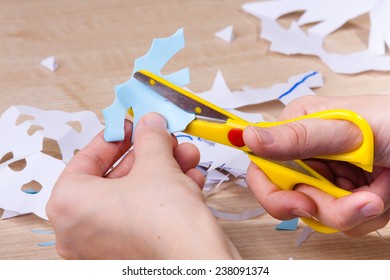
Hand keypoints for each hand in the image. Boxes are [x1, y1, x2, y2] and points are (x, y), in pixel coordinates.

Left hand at [46, 113, 239, 258]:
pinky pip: (142, 213)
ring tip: (185, 156)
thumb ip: (149, 138)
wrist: (198, 264)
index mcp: (69, 205)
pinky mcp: (128, 252)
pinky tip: (189, 179)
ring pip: (133, 194)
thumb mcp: (157, 165)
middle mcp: (80, 229)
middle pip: (115, 177)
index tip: (131, 127)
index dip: (114, 137)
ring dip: (163, 170)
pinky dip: (165, 193)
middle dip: (148, 154)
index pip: (85, 159)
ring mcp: (103, 244)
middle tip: (163, 139)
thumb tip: (150, 125)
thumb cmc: (166, 225)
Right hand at [243, 95, 389, 235]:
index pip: (261, 166)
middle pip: (289, 197)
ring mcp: (326, 176)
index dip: (272, 191)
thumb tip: (248, 137)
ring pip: (318, 214)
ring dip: (352, 211)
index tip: (298, 203)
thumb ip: (298, 136)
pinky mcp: (345, 194)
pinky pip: (342, 221)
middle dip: (325, 205)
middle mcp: (307, 153)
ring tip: (379, 191)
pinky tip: (382, 194)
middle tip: (354, 200)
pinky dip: (365, 215)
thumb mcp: (349, 129)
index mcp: (299, 128)